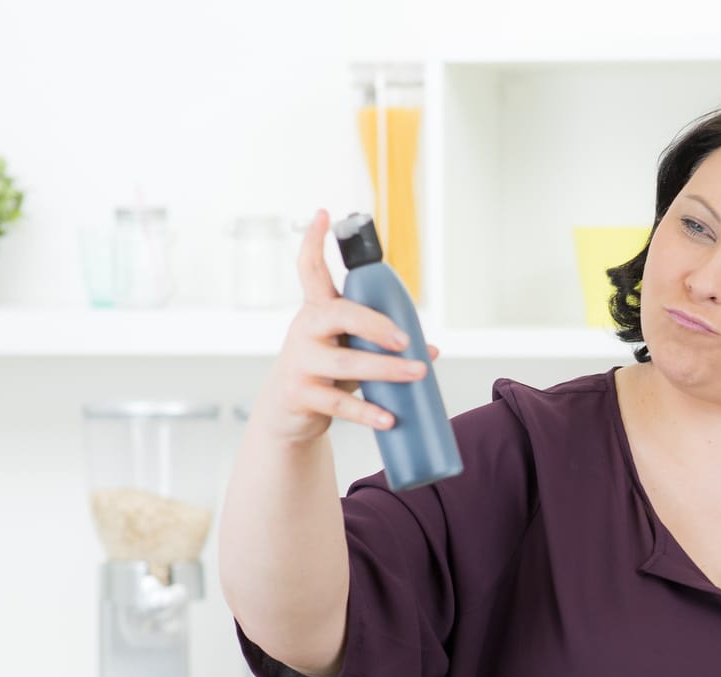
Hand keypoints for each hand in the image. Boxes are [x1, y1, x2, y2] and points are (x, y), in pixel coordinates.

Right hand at [252, 208, 438, 443]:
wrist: (290, 413)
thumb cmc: (328, 372)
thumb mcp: (351, 351)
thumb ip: (383, 344)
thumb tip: (431, 350)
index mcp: (318, 311)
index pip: (310, 270)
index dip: (314, 242)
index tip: (324, 214)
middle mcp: (305, 330)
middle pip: (339, 314)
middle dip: (375, 324)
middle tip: (405, 339)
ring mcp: (300, 361)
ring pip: (345, 362)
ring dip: (386, 369)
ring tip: (417, 373)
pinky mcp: (301, 393)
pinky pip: (339, 403)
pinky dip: (367, 411)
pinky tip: (388, 418)